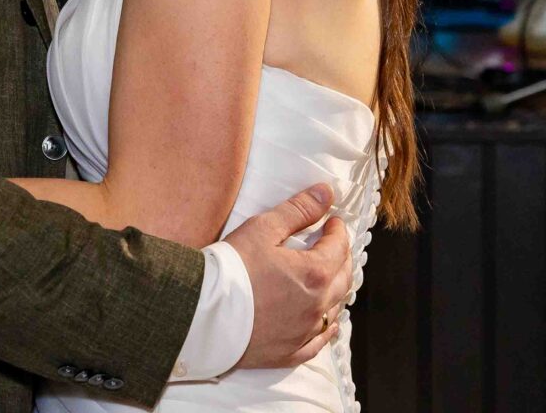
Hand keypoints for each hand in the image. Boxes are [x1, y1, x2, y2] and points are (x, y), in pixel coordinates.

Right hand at [227, 184, 355, 368]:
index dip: (337, 230)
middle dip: (341, 257)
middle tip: (334, 245)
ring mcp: (304, 332)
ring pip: (333, 309)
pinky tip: (328, 323)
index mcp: (315, 274)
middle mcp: (316, 306)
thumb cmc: (231, 269)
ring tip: (329, 277)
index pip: (339, 247)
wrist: (203, 313)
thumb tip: (326, 193)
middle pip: (343, 278)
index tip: (332, 222)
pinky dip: (326, 328)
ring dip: (336, 289)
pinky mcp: (289, 353)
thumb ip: (298, 210)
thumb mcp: (264, 229)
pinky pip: (318, 341)